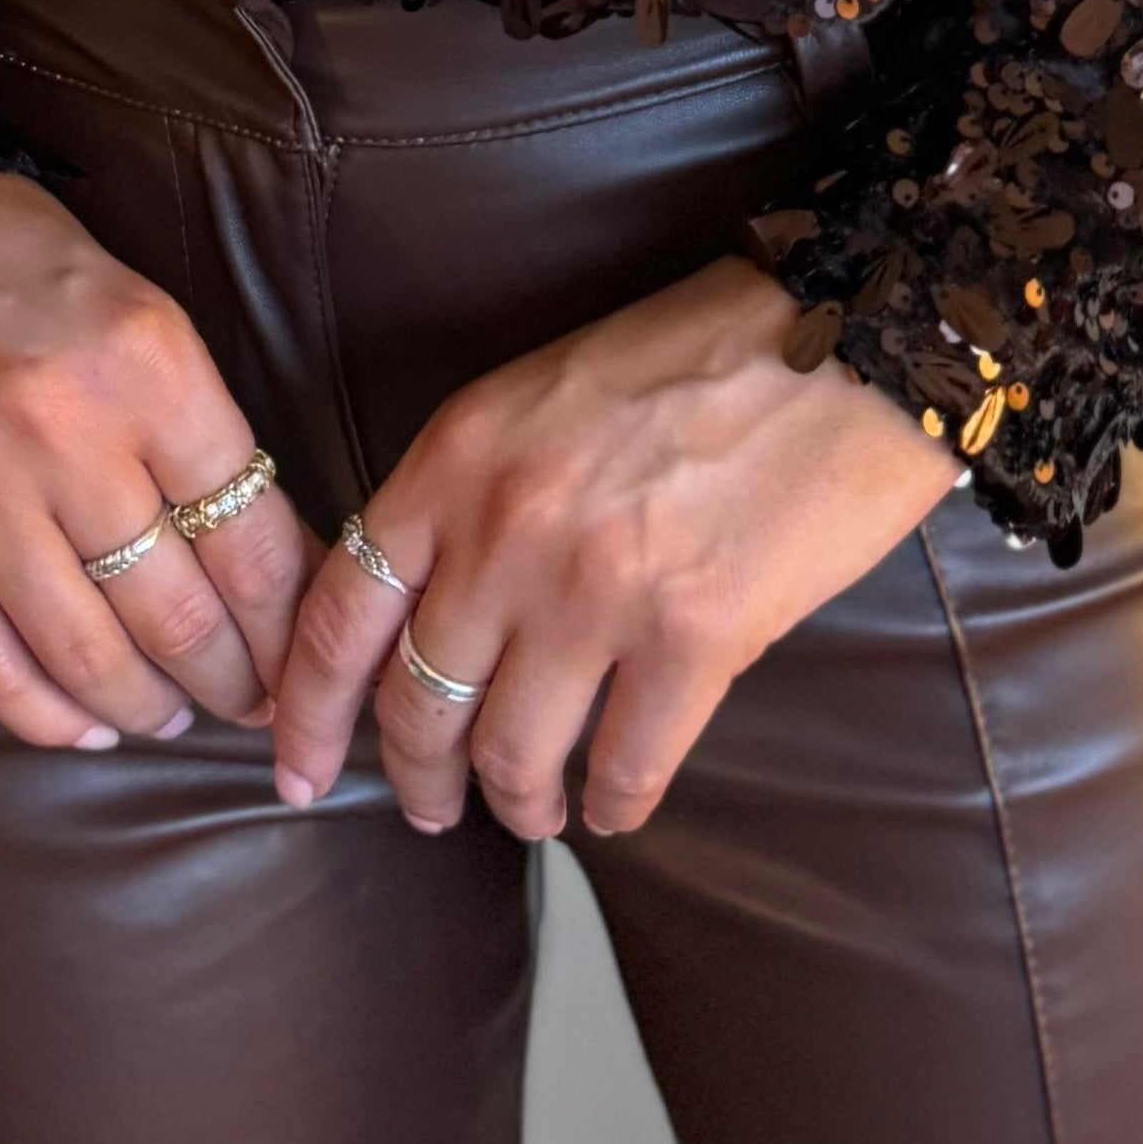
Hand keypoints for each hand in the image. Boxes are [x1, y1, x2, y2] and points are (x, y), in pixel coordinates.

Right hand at [0, 172, 314, 752]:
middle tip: (251, 705)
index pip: (247, 528)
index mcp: (145, 360)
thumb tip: (264, 558)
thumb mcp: (139, 312)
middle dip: (229, 678)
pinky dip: (43, 714)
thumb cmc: (19, 265)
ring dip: (142, 707)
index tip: (302, 653)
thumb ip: (194, 429)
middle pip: (174, 608)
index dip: (286, 616)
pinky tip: (84, 724)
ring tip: (171, 716)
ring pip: (82, 651)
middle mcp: (60, 427)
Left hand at [268, 258, 953, 841]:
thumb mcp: (545, 391)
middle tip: (429, 805)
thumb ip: (476, 489)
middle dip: (414, 775)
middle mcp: (511, 527)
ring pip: (511, 753)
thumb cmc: (703, 351)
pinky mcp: (699, 638)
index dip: (306, 707)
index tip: (294, 767)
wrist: (848, 332)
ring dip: (516, 803)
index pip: (344, 609)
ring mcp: (602, 588)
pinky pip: (625, 769)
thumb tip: (434, 609)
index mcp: (461, 454)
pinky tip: (615, 805)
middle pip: (417, 701)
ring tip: (533, 811)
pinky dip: (611, 807)